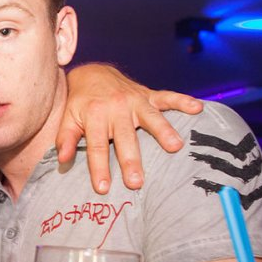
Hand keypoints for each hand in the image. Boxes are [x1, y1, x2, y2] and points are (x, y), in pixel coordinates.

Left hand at [58, 64, 202, 193]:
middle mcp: (117, 107)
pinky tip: (198, 109)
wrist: (92, 73)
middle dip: (131, 160)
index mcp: (95, 115)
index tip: (103, 188)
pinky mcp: (148, 94)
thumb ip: (66, 139)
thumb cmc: (80, 103)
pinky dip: (183, 101)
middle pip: (125, 138)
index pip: (97, 146)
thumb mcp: (68, 118)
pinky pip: (168, 97)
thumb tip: (63, 159)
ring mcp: (135, 100)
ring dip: (164, 131)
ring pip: (151, 118)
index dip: (99, 168)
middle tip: (136, 182)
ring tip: (175, 147)